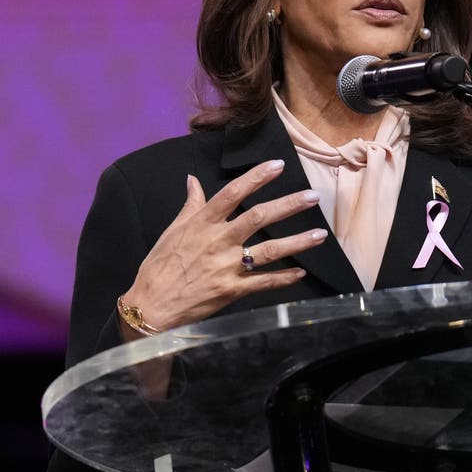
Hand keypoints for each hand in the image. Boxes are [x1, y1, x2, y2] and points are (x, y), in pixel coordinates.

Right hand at [120, 159, 327, 333]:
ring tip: (320, 235)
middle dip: (288, 205)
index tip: (278, 165)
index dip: (256, 177)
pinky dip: (284, 279)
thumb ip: (190, 205)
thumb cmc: (160, 267)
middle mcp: (218, 241)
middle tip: (313, 196)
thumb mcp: (172, 231)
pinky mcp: (231, 290)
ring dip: (297, 242)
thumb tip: (192, 180)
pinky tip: (301, 272)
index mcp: (202, 223)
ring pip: (269, 250)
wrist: (150, 307)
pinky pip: (264, 282)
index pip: (233, 192)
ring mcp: (226, 266)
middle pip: (259, 217)